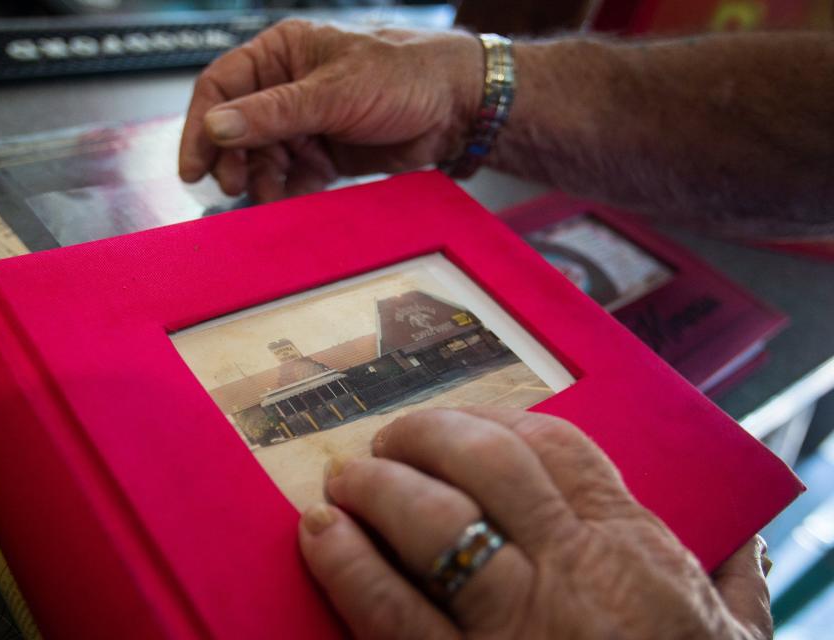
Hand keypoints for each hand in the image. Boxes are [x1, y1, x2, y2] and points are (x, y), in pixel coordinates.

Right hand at [179, 20, 481, 201]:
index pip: (221, 86)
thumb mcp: (332, 92)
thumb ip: (273, 113)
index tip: (193, 168)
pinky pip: (293, 177)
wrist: (457, 109)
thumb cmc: (402, 77)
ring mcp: (307, 122)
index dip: (202, 126)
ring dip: (261, 179)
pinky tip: (291, 200)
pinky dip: (288, 192)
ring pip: (264, 157)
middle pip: (238, 128)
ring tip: (268, 196)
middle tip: (234, 186)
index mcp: (282, 53)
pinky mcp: (326, 154)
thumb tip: (216, 127)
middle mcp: (288, 87)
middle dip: (233, 159)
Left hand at [298, 408, 772, 639]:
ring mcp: (517, 626)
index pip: (553, 447)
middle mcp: (575, 571)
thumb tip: (743, 542)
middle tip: (387, 441)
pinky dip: (348, 565)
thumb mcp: (732, 637)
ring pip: (433, 522)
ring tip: (345, 483)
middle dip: (424, 437)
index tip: (454, 422)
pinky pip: (393, 612)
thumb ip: (734, 585)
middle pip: (484, 464)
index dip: (489, 420)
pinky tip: (322, 538)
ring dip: (377, 488)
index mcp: (632, 550)